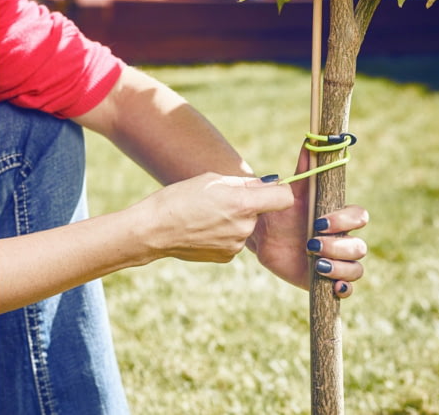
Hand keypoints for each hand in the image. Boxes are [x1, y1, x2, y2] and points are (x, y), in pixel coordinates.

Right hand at [135, 172, 293, 262]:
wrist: (154, 230)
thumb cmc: (181, 198)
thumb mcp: (212, 180)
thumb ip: (244, 183)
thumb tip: (267, 184)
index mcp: (243, 203)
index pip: (284, 197)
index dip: (279, 191)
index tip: (269, 188)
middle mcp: (244, 226)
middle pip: (262, 211)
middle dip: (249, 204)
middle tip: (221, 200)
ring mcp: (236, 245)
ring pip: (247, 226)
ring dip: (235, 219)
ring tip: (207, 215)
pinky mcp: (227, 257)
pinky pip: (235, 239)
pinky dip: (225, 233)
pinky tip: (204, 229)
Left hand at [249, 148, 368, 297]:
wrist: (265, 237)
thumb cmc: (282, 212)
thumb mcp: (291, 191)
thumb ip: (304, 168)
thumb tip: (311, 139)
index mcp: (339, 217)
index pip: (359, 217)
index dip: (344, 221)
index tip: (319, 222)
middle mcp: (344, 239)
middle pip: (360, 247)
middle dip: (338, 246)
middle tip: (311, 245)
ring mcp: (339, 261)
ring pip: (357, 268)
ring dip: (340, 267)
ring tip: (316, 263)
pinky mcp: (329, 280)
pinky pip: (349, 289)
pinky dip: (344, 289)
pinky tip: (332, 285)